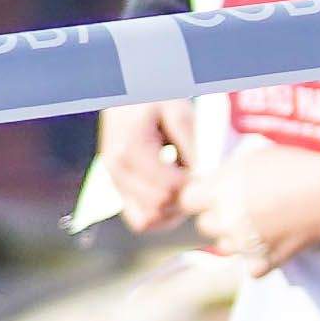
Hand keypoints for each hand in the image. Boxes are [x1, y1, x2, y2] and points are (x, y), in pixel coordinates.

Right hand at [93, 100, 193, 234]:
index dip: (193, 185)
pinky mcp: (119, 191)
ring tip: (186, 189)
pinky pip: (139, 220)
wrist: (125, 100)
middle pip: (159, 205)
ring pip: (148, 219)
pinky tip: (174, 198)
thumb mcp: (178, 112)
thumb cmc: (154, 102)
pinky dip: (159, 217)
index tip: (204, 172)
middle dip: (184, 198)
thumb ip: (190, 144)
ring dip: (173, 212)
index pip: (169, 187)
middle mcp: (117, 169)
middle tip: (197, 181)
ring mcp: (115, 182)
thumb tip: (201, 177)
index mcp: (131, 148)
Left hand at [188, 130, 319, 275]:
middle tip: (244, 207)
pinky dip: (260, 259)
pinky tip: (274, 243)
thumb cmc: (298, 167)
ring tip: (263, 223)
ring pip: (224, 247)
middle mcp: (225, 219)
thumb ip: (228, 174)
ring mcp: (243, 245)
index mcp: (219, 191)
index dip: (200, 196)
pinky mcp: (263, 262)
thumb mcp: (256, 157)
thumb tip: (214, 184)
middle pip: (205, 225)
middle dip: (219, 216)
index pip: (186, 200)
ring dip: (237, 237)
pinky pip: (250, 267)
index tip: (212, 194)